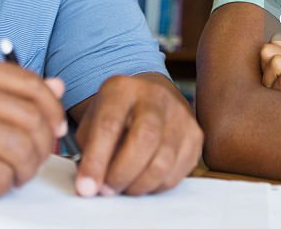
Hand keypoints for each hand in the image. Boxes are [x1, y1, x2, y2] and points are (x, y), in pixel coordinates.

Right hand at [0, 55, 67, 195]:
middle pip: (30, 119)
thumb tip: (56, 87)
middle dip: (44, 144)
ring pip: (18, 150)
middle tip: (37, 158)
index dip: (52, 109)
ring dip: (26, 168)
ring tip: (17, 172)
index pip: (30, 84)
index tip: (56, 127)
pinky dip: (3, 185)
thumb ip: (4, 86)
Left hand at [73, 73, 201, 195]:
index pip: (109, 125)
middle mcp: (155, 96)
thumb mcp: (93, 121)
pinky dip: (157, 186)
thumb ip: (88, 151)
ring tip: (123, 188)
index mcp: (122, 89)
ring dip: (139, 185)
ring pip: (163, 161)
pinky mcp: (195, 135)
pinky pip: (177, 172)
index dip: (96, 161)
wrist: (150, 98)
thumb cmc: (116, 116)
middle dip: (122, 173)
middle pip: (145, 139)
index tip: (85, 188)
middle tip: (107, 191)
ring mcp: (180, 114)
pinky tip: (143, 182)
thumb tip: (90, 186)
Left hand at [259, 32, 280, 109]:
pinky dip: (278, 92)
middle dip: (263, 68)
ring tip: (278, 97)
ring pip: (276, 62)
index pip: (276, 39)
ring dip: (269, 82)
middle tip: (271, 87)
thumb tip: (259, 56)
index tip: (270, 74)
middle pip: (270, 49)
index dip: (266, 56)